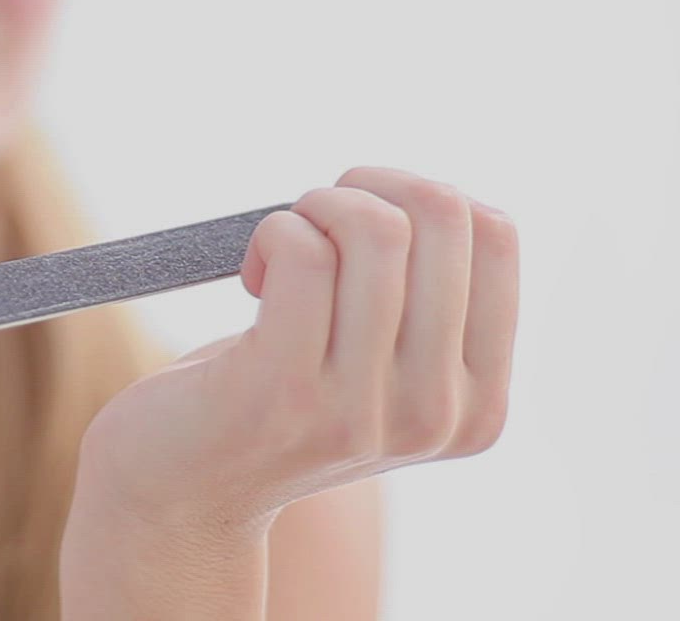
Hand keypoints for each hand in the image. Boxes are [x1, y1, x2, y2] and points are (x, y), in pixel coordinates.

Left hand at [65, 166, 519, 545]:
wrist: (181, 492)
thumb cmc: (276, 397)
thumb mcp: (378, 363)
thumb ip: (425, 299)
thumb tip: (434, 197)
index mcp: (478, 401)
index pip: (497, 234)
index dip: (416, 195)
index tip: (360, 227)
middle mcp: (436, 415)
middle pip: (441, 215)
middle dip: (365, 187)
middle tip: (312, 223)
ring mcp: (361, 411)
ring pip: (375, 229)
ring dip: (312, 206)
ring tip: (279, 247)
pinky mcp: (281, 393)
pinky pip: (303, 253)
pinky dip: (271, 232)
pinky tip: (252, 275)